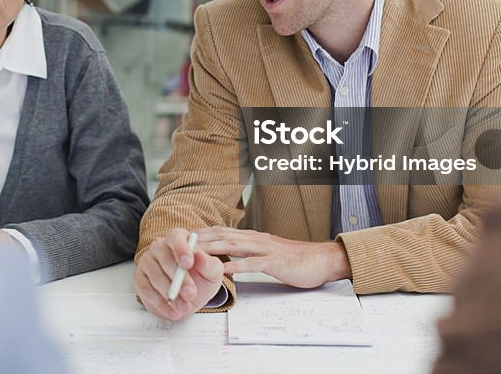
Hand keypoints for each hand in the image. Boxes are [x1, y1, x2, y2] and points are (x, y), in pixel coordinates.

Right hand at [134, 227, 224, 321]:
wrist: (189, 296)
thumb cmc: (201, 278)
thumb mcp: (212, 273)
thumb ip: (210, 264)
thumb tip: (201, 257)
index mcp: (178, 239)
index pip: (176, 237)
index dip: (181, 249)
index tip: (188, 263)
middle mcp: (159, 247)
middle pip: (164, 258)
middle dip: (179, 279)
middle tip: (191, 293)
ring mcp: (147, 262)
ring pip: (155, 276)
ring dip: (170, 294)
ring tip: (185, 306)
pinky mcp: (139, 279)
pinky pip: (146, 290)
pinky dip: (161, 303)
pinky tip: (173, 311)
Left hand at [197, 227, 350, 288]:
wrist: (321, 260)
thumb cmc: (294, 260)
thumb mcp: (266, 253)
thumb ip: (248, 252)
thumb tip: (228, 256)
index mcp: (252, 237)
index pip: (222, 231)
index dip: (202, 233)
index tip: (182, 236)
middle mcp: (256, 239)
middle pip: (223, 235)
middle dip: (200, 238)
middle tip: (179, 241)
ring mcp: (265, 249)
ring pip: (234, 245)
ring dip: (213, 248)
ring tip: (194, 252)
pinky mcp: (276, 262)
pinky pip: (253, 263)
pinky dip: (237, 266)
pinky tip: (224, 270)